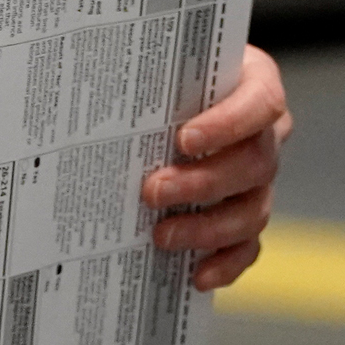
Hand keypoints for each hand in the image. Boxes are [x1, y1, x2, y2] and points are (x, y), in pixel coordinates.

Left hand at [141, 44, 291, 290]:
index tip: (184, 139)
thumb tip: (81, 74)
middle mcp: (263, 135)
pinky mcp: (244, 215)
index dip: (229, 124)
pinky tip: (195, 275)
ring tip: (161, 235)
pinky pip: (248, 246)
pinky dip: (225, 264)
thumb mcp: (151, 68)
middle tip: (152, 190)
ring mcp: (257, 180)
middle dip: (203, 182)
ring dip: (208, 228)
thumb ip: (138, 75)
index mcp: (253, 85)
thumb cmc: (156, 81)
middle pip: (254, 163)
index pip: (260, 103)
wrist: (159, 104)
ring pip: (252, 210)